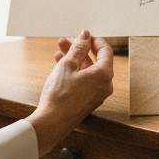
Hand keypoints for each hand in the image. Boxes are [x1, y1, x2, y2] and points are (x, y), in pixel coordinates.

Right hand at [28, 31, 113, 154]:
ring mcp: (97, 94)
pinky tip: (60, 65)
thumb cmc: (60, 95)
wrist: (52, 122)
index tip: (83, 35)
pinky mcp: (88, 101)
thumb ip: (79, 47)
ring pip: (88, 70)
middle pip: (95, 60)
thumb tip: (85, 35)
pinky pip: (85, 81)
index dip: (94, 40)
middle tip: (66, 41)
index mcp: (104, 74)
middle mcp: (104, 85)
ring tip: (59, 51)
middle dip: (80, 49)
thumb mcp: (68, 65)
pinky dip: (75, 71)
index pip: (106, 50)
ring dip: (75, 59)